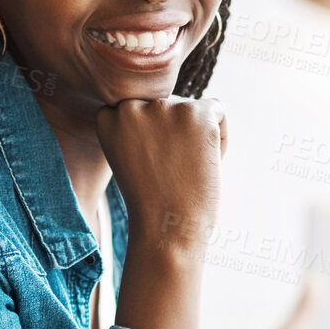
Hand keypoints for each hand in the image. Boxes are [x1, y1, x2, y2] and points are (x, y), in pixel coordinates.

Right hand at [95, 96, 226, 255]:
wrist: (167, 227)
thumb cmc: (151, 201)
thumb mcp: (129, 155)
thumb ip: (139, 126)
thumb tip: (169, 101)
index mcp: (109, 115)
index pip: (141, 110)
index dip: (151, 139)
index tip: (149, 166)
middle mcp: (132, 105)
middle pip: (168, 107)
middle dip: (175, 136)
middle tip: (169, 172)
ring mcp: (164, 107)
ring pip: (193, 110)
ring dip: (196, 137)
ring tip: (185, 169)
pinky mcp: (196, 113)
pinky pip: (218, 110)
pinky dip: (220, 136)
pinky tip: (204, 161)